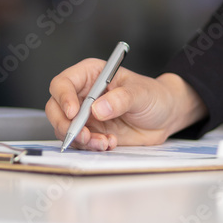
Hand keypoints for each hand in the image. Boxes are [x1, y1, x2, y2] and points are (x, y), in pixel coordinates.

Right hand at [46, 59, 207, 150]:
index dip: (63, 98)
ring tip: (104, 142)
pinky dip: (91, 147)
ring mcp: (85, 116)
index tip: (74, 113)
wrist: (166, 116)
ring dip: (81, 139)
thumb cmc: (154, 95)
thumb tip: (97, 109)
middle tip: (82, 135)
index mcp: (90, 75)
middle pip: (56, 108)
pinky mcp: (92, 133)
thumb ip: (120, 99)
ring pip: (66, 129)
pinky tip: (110, 143)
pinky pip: (81, 143)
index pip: (63, 83)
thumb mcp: (141, 93)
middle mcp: (83, 95)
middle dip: (65, 125)